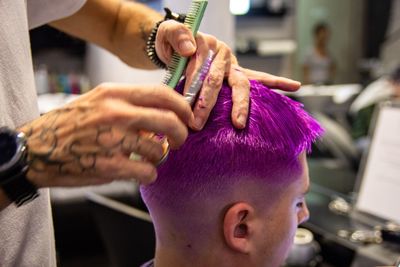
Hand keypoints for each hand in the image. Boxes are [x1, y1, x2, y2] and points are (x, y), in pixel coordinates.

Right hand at [19, 83, 191, 186]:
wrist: (36, 149)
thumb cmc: (68, 126)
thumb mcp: (97, 101)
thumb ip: (128, 104)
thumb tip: (162, 112)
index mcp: (114, 94)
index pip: (161, 93)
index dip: (182, 106)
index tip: (188, 117)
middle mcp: (116, 113)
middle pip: (169, 121)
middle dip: (181, 134)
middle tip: (179, 142)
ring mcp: (113, 139)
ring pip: (158, 150)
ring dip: (158, 158)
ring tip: (147, 159)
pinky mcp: (109, 166)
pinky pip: (147, 172)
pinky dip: (148, 175)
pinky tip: (139, 173)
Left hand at [155, 20, 300, 129]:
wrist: (176, 45)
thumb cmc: (172, 44)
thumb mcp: (167, 34)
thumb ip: (176, 36)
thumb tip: (190, 49)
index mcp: (207, 44)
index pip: (201, 67)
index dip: (192, 86)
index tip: (184, 105)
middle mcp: (223, 54)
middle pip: (219, 79)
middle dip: (209, 102)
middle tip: (199, 122)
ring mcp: (232, 64)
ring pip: (241, 84)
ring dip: (240, 105)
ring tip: (239, 122)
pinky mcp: (238, 72)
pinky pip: (260, 77)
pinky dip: (276, 82)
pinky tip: (294, 86)